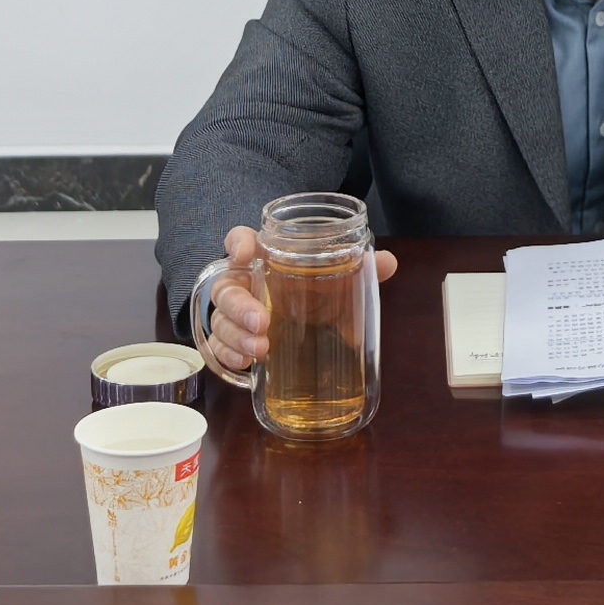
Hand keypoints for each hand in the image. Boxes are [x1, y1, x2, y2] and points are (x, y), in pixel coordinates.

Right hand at [201, 222, 398, 381]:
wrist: (305, 324)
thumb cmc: (313, 293)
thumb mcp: (335, 281)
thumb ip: (357, 270)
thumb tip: (386, 262)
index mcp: (264, 261)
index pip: (240, 240)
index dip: (238, 244)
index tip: (245, 254)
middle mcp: (245, 284)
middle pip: (226, 287)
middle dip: (239, 306)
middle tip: (262, 321)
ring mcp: (236, 315)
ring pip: (219, 320)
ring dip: (235, 336)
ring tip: (261, 349)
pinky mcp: (235, 341)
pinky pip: (218, 348)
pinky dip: (227, 356)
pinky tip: (246, 364)